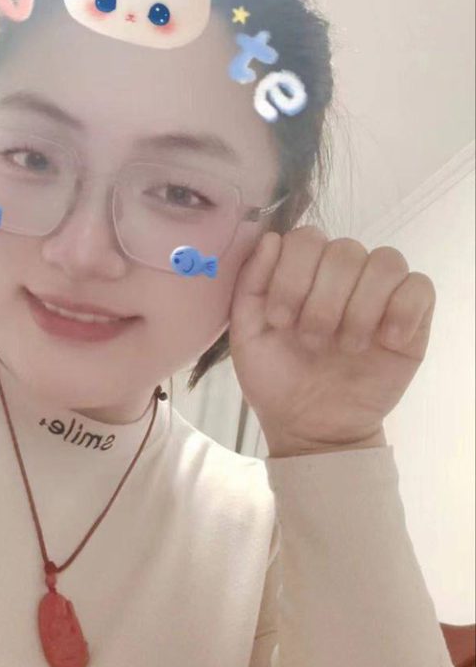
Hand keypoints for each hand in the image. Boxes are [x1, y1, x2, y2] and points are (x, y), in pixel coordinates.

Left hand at [228, 227, 435, 456]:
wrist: (310, 428)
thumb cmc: (276, 379)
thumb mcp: (247, 335)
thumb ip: (251, 284)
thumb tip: (270, 238)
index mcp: (303, 272)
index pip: (307, 238)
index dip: (292, 274)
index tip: (280, 320)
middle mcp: (343, 276)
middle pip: (346, 249)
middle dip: (323, 299)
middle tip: (311, 341)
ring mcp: (380, 295)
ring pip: (386, 262)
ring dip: (360, 307)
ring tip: (346, 347)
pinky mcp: (412, 319)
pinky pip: (420, 287)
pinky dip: (402, 311)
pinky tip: (385, 340)